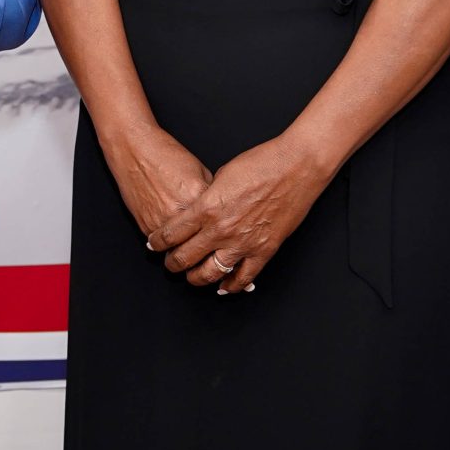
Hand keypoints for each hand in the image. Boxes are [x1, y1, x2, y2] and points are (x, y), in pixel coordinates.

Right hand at [104, 126, 211, 239]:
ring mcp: (161, 222)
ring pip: (180, 250)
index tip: (224, 234)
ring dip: (186, 249)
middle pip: (200, 242)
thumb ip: (209, 194)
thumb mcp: (199, 170)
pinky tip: (172, 236)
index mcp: (198, 198)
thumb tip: (217, 212)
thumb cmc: (165, 155)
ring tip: (191, 247)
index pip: (217, 225)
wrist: (134, 150)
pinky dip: (169, 243)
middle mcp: (179, 213)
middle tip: (211, 249)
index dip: (220, 229)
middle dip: (206, 247)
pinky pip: (163, 245)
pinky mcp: (146, 226)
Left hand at [148, 135, 332, 293]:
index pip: (171, 233)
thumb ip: (208, 196)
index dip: (158, 242)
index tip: (153, 245)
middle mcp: (220, 229)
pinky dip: (231, 285)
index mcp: (206, 207)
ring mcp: (243, 243)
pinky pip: (244, 276)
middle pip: (185, 257)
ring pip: (210, 273)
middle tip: (169, 263)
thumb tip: (200, 208)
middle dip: (172, 263)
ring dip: (197, 278)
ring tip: (192, 277)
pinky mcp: (264, 250)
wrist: (296, 167)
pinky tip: (223, 287)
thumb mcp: (221, 174)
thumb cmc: (261, 162)